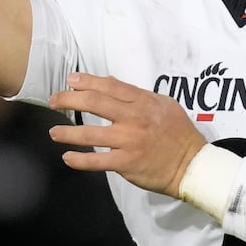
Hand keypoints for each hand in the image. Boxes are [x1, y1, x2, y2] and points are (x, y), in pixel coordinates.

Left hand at [47, 73, 206, 196]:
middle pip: (94, 104)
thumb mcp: (163, 104)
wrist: (191, 164)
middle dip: (69, 100)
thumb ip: (136, 94)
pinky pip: (97, 161)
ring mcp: (128, 142)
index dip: (87, 81)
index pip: (109, 86)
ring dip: (68, 132)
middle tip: (54, 101)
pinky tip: (67, 157)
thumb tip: (110, 83)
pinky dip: (79, 160)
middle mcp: (133, 119)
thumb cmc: (178, 132)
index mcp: (142, 102)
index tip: (70, 80)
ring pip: (90, 134)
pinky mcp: (126, 163)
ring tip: (53, 132)